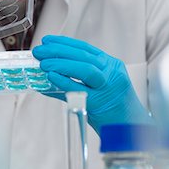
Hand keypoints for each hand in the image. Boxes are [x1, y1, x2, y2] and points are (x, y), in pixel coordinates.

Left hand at [32, 35, 152, 133]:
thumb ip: (76, 79)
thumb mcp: (97, 87)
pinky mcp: (100, 103)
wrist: (129, 128)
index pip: (85, 49)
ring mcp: (107, 87)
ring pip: (85, 69)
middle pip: (83, 56)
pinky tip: (51, 77)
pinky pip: (79, 90)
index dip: (64, 43)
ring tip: (43, 64)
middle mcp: (111, 73)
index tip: (48, 41)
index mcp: (110, 65)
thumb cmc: (111, 109)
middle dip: (58, 51)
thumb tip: (47, 75)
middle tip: (39, 51)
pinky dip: (63, 81)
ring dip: (60, 64)